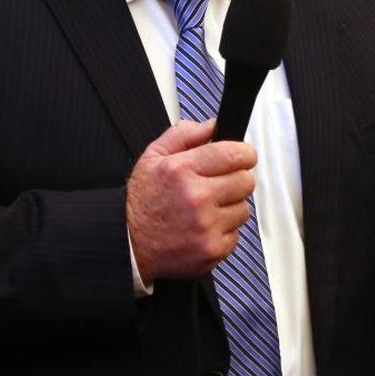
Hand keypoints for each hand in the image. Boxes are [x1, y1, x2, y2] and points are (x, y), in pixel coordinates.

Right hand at [126, 119, 256, 280]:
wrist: (129, 246)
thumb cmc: (141, 202)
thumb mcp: (152, 157)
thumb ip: (184, 135)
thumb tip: (213, 125)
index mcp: (181, 170)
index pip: (234, 154)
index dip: (244, 152)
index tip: (243, 156)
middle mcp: (196, 197)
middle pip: (246, 180)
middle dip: (237, 178)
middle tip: (220, 183)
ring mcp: (206, 226)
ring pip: (243, 208)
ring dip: (230, 207)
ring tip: (206, 208)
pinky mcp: (212, 250)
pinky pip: (236, 234)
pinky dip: (224, 231)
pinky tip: (203, 227)